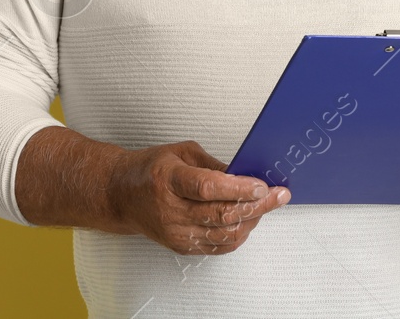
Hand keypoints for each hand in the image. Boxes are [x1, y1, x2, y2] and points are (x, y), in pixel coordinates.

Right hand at [105, 140, 290, 254]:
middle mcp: (171, 210)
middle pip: (221, 214)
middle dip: (256, 205)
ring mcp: (176, 232)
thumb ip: (213, 164)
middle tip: (278, 195)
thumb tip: (245, 173)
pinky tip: (248, 221)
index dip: (238, 188)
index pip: (207, 188)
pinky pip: (218, 246)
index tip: (261, 185)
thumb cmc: (150, 170)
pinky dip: (238, 234)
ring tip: (266, 206)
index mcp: (168, 180)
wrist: (122, 195)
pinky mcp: (182, 246)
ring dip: (251, 220)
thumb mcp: (181, 152)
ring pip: (224, 234)